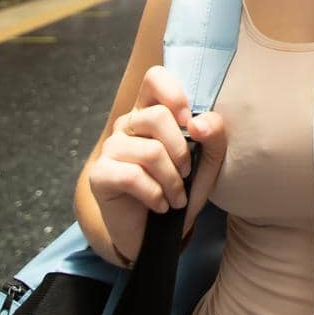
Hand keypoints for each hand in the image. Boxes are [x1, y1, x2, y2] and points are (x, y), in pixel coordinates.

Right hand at [85, 66, 227, 264]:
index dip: (173, 94)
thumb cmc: (183, 191)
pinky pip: (131, 176)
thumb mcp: (208, 164)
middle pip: (155, 116)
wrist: (161, 235)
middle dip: (180, 150)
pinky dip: (155, 195)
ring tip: (176, 197)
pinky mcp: (100, 175)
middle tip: (186, 174)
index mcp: (152, 113)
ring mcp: (110, 149)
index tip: (188, 121)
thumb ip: (213, 137)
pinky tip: (160, 206)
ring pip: (149, 151)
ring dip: (172, 181)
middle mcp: (128, 125)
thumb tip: (200, 123)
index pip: (154, 78)